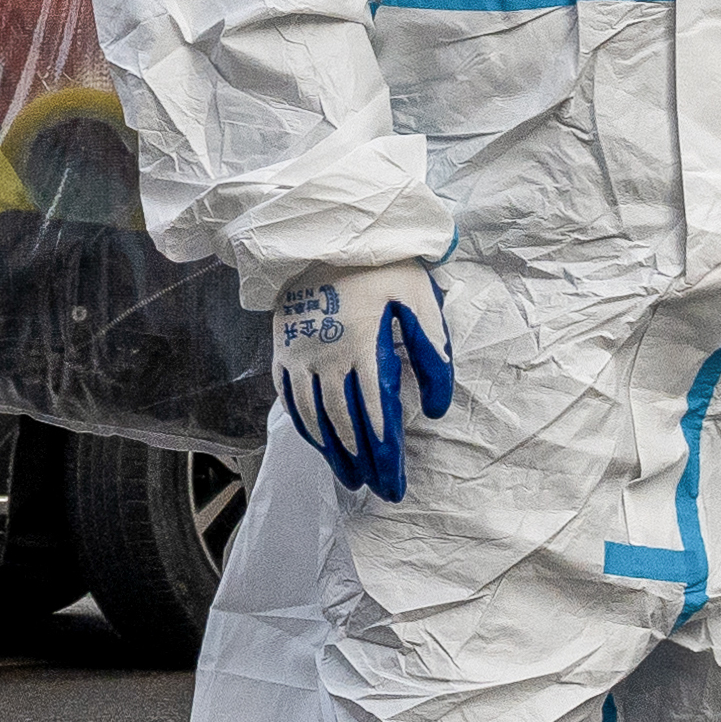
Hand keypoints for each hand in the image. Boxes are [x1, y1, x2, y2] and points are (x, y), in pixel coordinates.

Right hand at [279, 261, 454, 499]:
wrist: (323, 230)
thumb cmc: (381, 264)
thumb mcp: (420, 298)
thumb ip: (433, 354)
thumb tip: (436, 408)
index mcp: (364, 348)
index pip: (378, 417)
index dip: (388, 456)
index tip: (395, 485)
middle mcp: (328, 359)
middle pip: (346, 425)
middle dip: (364, 463)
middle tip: (377, 491)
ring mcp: (300, 355)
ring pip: (314, 417)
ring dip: (332, 452)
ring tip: (348, 478)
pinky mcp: (284, 347)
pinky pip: (288, 396)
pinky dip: (302, 424)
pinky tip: (315, 440)